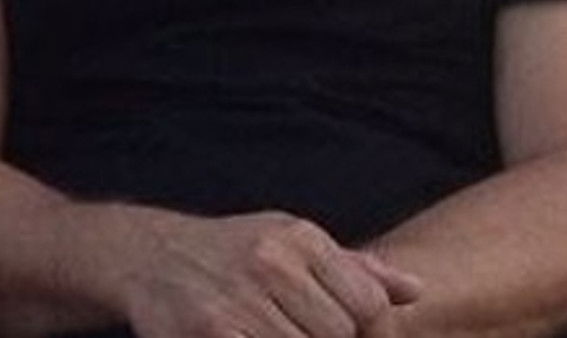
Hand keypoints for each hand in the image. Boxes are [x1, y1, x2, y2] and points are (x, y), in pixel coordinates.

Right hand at [115, 208, 420, 337]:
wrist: (151, 256)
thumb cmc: (233, 253)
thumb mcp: (291, 243)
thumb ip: (353, 268)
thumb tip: (415, 290)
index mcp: (299, 238)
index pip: (369, 305)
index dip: (372, 337)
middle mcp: (273, 262)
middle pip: (340, 336)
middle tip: (302, 333)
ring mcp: (241, 298)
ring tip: (274, 334)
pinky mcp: (213, 331)